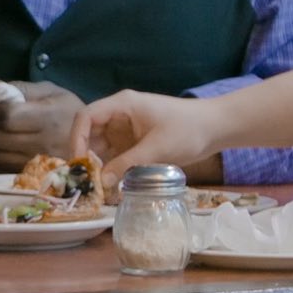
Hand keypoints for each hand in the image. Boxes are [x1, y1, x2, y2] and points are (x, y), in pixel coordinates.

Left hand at [0, 80, 82, 169]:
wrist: (95, 141)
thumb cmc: (69, 111)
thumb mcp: (52, 91)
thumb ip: (22, 88)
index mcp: (47, 118)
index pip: (6, 117)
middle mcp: (42, 143)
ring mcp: (37, 164)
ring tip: (1, 134)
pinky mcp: (32, 177)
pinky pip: (0, 169)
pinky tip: (7, 150)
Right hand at [74, 90, 220, 185]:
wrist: (215, 128)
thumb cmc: (188, 130)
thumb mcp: (157, 148)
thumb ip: (128, 164)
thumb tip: (102, 183)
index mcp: (122, 105)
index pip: (86, 117)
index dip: (77, 139)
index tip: (78, 163)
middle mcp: (120, 115)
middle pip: (90, 133)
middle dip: (86, 157)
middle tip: (86, 182)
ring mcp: (127, 129)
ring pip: (101, 147)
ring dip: (98, 166)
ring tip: (98, 188)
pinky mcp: (135, 142)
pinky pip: (115, 155)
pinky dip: (111, 169)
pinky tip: (112, 185)